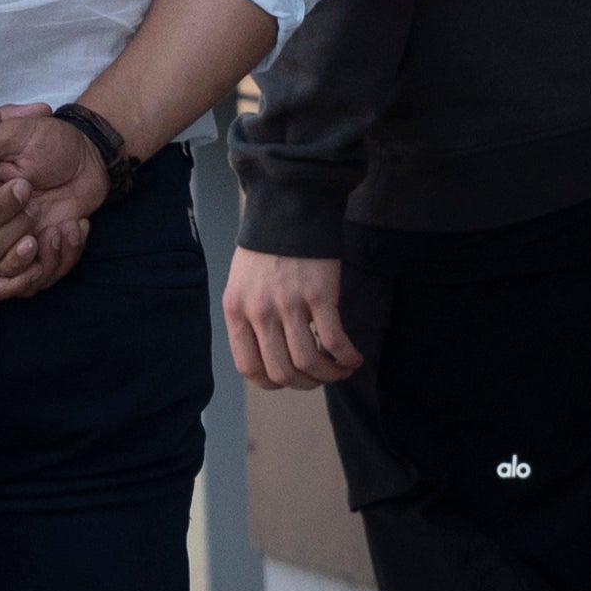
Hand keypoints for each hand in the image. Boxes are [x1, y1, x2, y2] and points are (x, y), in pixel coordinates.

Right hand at [0, 107, 102, 286]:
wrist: (88, 156)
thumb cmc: (49, 140)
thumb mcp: (13, 135)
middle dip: (4, 219)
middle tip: (27, 190)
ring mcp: (8, 236)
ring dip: (26, 249)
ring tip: (56, 224)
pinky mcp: (33, 252)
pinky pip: (32, 276)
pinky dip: (56, 258)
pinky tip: (72, 227)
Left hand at [224, 248, 360, 390]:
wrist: (289, 207)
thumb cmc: (267, 246)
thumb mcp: (242, 283)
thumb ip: (251, 316)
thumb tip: (271, 352)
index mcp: (236, 310)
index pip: (248, 367)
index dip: (272, 383)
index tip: (289, 380)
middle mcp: (258, 311)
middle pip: (282, 371)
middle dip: (305, 384)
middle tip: (319, 377)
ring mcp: (288, 303)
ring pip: (309, 361)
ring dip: (328, 374)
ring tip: (340, 370)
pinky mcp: (319, 294)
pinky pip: (334, 340)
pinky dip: (346, 356)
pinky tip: (353, 358)